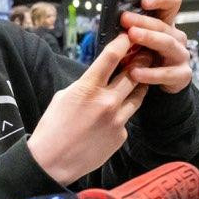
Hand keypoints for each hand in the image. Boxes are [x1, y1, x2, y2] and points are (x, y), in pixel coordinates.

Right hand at [28, 34, 150, 185]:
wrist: (52, 162)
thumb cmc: (52, 128)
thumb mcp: (64, 97)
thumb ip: (85, 84)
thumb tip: (99, 77)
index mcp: (87, 88)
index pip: (111, 57)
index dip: (123, 43)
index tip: (129, 36)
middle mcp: (106, 102)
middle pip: (133, 73)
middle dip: (140, 60)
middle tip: (145, 52)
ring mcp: (116, 120)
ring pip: (138, 95)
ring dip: (140, 84)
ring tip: (141, 77)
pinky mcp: (121, 135)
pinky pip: (127, 118)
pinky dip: (123, 113)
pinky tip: (115, 114)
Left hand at [118, 0, 194, 92]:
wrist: (160, 86)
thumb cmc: (145, 59)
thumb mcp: (137, 43)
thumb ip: (130, 31)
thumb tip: (110, 21)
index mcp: (166, 25)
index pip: (172, 3)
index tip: (144, 1)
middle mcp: (176, 37)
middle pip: (163, 24)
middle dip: (143, 20)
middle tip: (125, 19)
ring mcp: (181, 55)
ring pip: (167, 43)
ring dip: (149, 38)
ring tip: (131, 36)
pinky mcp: (182, 75)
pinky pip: (166, 73)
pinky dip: (150, 73)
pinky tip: (135, 72)